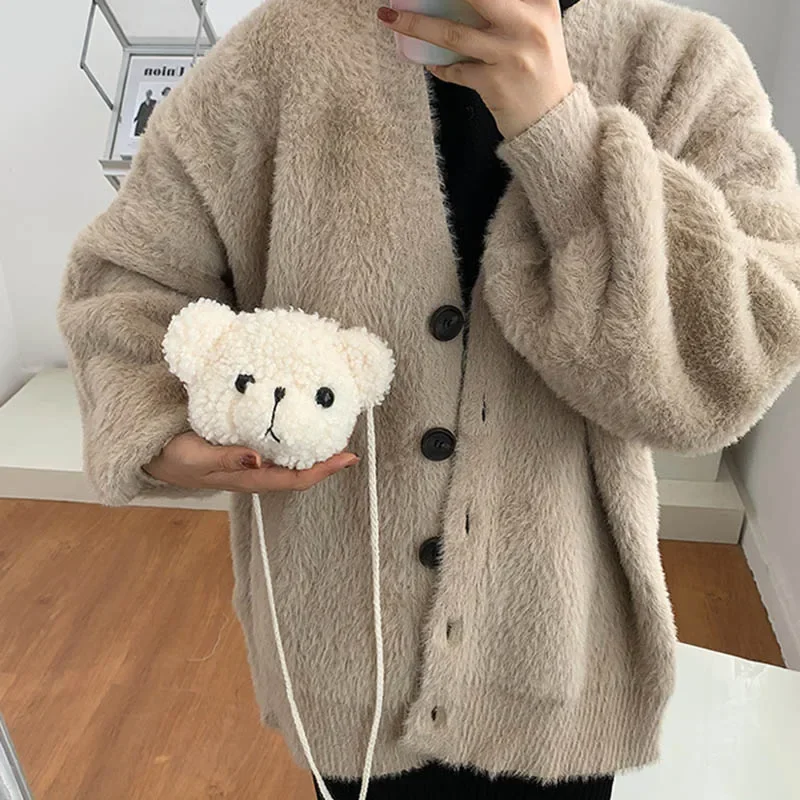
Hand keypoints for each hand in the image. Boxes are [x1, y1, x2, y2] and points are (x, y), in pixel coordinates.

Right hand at [143, 432, 359, 492]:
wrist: (155, 454)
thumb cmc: (175, 458)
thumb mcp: (197, 457)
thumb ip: (226, 459)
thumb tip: (258, 458)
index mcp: (250, 478)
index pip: (296, 479)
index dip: (324, 470)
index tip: (349, 457)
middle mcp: (258, 471)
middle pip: (301, 469)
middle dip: (327, 458)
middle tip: (350, 435)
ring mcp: (254, 461)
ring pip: (292, 457)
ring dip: (314, 446)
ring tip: (335, 425)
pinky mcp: (247, 448)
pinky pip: (279, 444)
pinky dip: (294, 434)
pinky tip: (302, 418)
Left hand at [377, 0, 573, 138]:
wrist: (551, 118)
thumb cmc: (538, 69)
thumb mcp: (536, 28)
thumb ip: (511, 9)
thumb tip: (461, 3)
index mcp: (540, 3)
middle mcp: (528, 24)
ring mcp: (510, 55)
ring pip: (452, 33)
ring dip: (415, 24)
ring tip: (390, 17)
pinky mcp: (494, 83)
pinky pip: (455, 70)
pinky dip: (439, 66)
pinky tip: (431, 63)